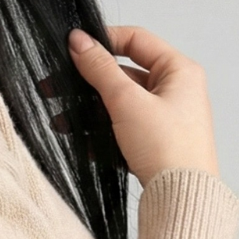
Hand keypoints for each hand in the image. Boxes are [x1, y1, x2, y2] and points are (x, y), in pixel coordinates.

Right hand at [66, 25, 219, 187]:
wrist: (183, 199)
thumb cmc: (166, 147)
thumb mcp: (126, 102)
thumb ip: (100, 69)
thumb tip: (78, 40)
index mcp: (179, 70)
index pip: (136, 40)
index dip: (103, 41)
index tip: (74, 49)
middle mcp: (176, 90)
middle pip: (124, 74)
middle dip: (88, 83)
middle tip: (55, 87)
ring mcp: (167, 117)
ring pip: (121, 103)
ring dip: (89, 110)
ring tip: (59, 120)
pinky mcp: (157, 141)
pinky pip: (125, 127)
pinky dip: (102, 131)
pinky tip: (78, 139)